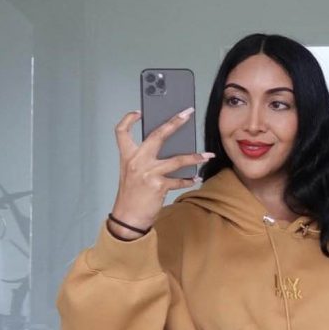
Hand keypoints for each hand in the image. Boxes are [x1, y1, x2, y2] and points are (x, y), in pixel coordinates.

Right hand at [110, 108, 214, 231]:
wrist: (128, 218)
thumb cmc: (131, 195)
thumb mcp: (131, 173)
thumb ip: (143, 159)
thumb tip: (167, 149)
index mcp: (127, 156)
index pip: (121, 131)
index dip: (128, 119)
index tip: (138, 112)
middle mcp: (136, 161)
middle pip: (157, 135)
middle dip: (174, 122)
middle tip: (187, 113)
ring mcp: (148, 172)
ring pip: (177, 160)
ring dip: (195, 157)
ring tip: (207, 155)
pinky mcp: (158, 185)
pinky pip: (179, 180)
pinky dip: (189, 180)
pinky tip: (196, 178)